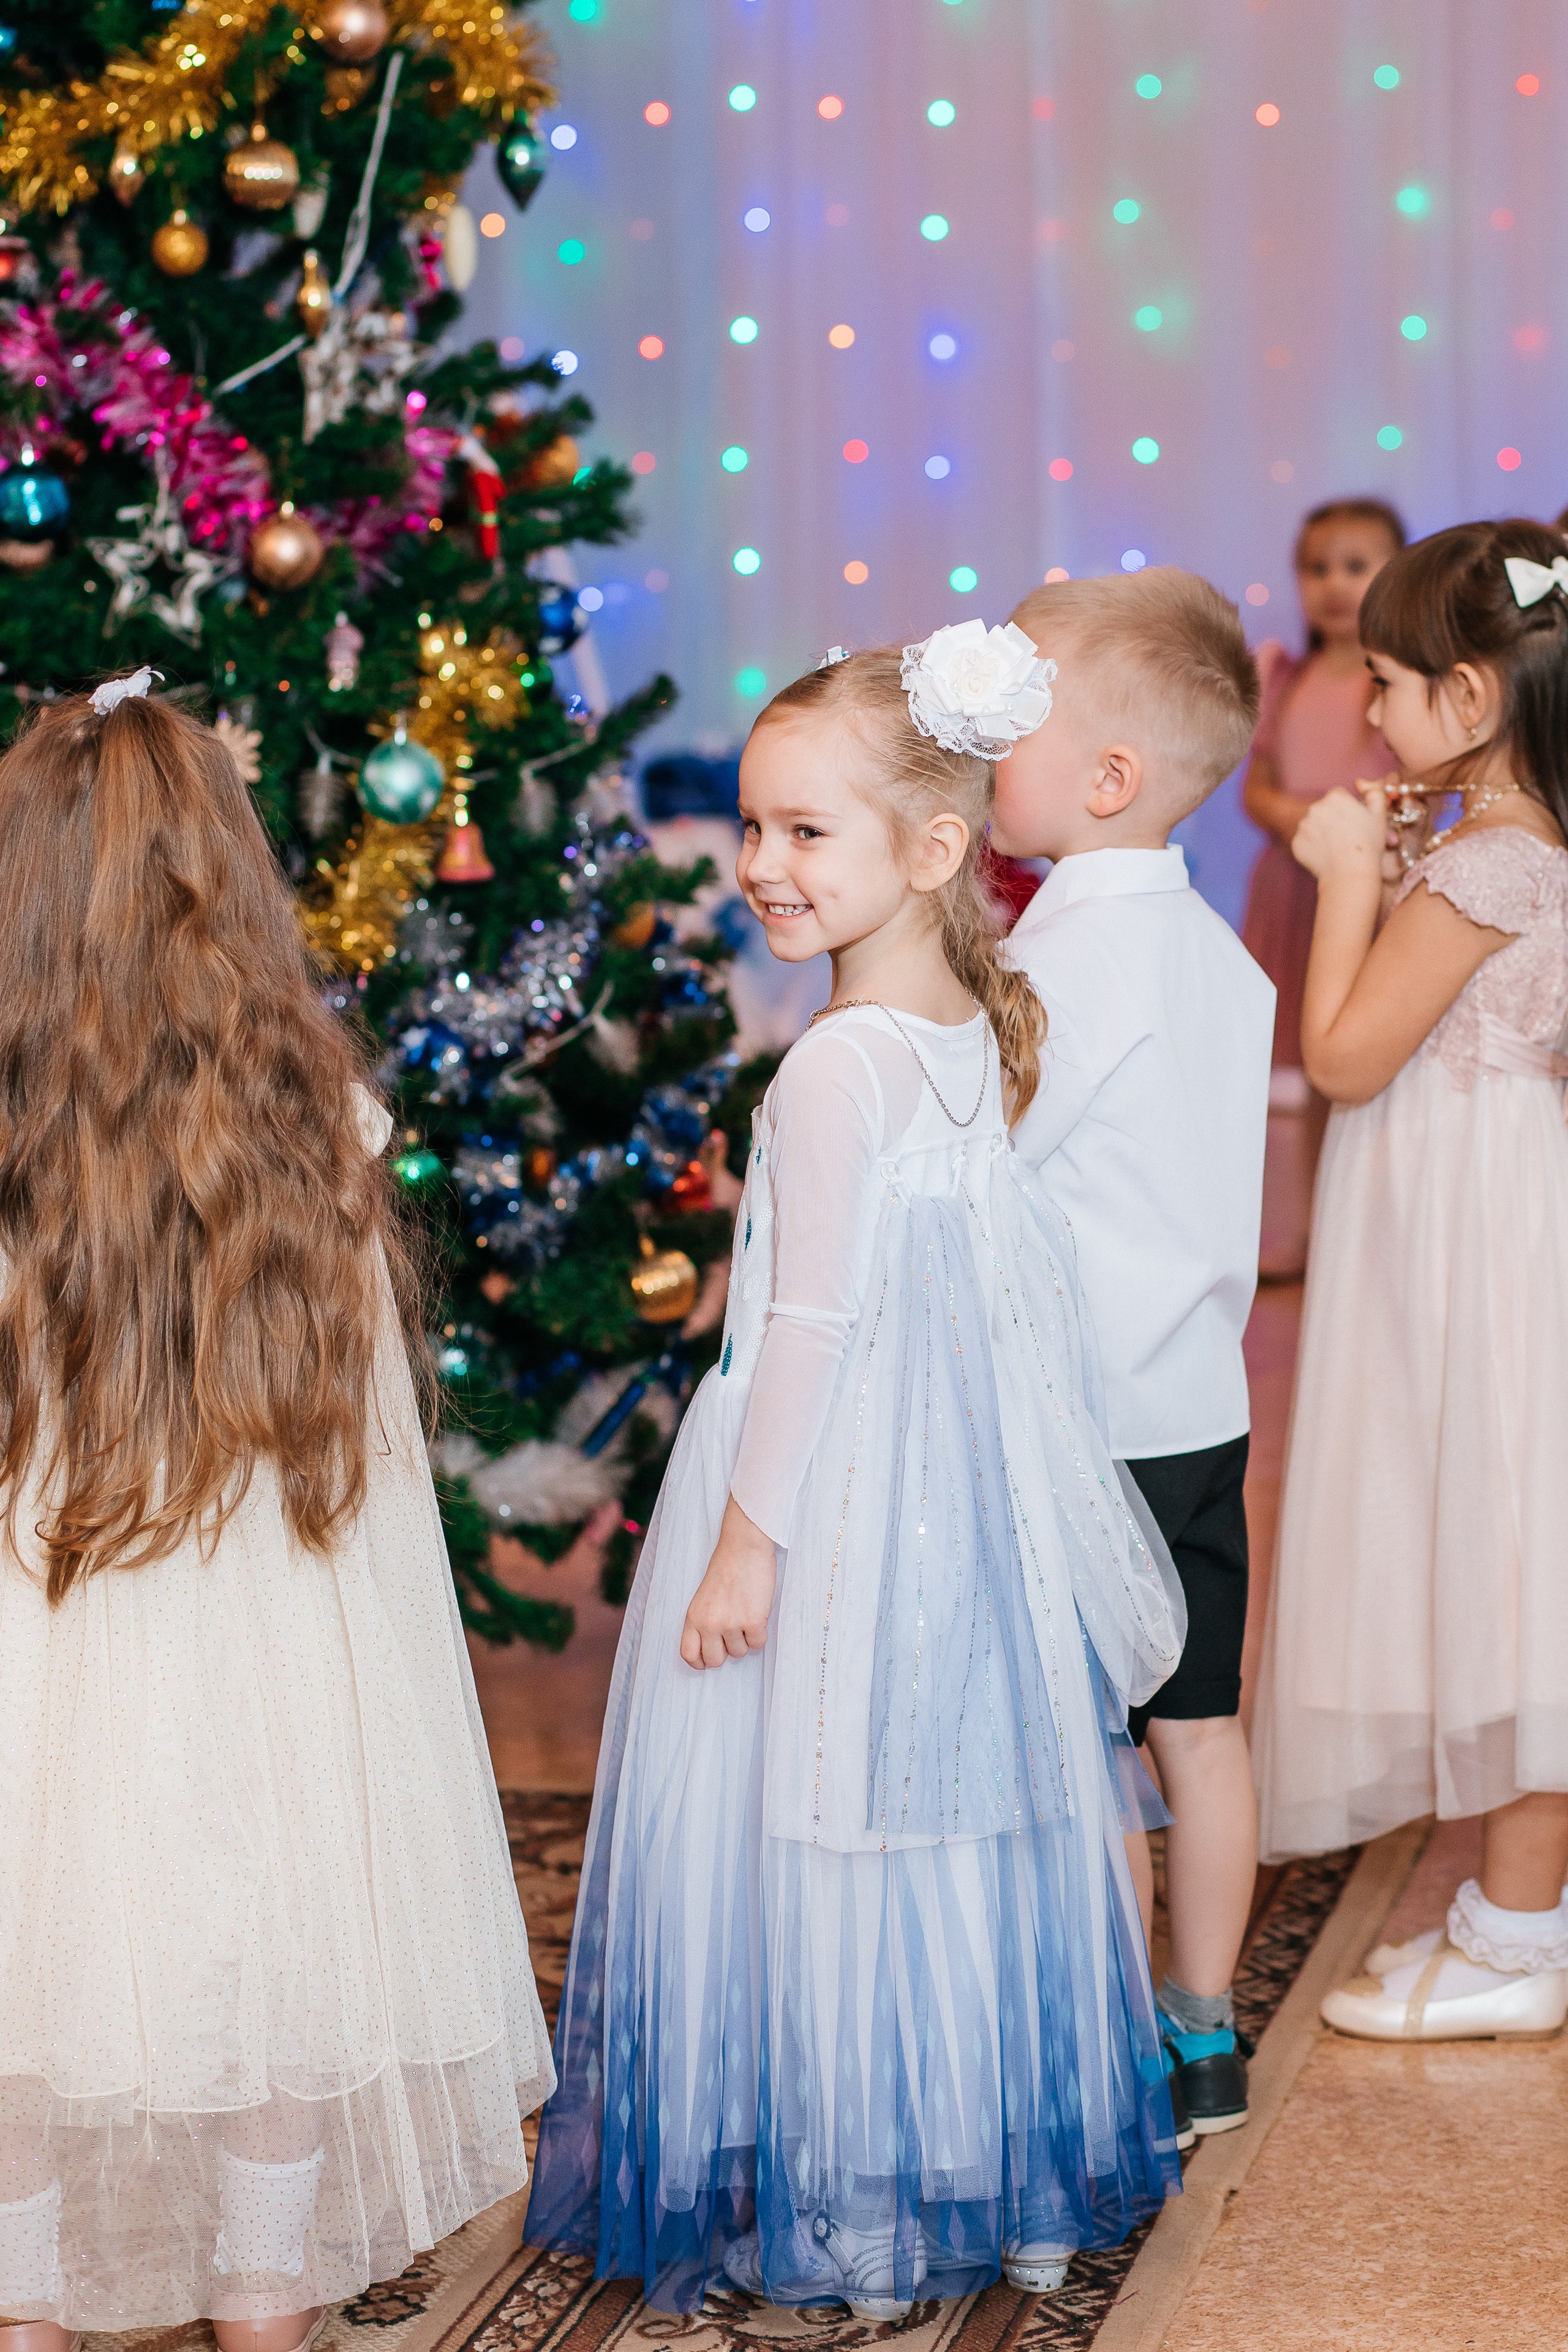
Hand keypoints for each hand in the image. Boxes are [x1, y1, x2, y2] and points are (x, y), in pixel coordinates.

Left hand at [680, 1495, 775, 1669]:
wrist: (744, 1547)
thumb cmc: (726, 1568)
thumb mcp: (704, 1597)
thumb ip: (704, 1622)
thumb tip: (713, 1648)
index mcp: (693, 1617)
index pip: (689, 1655)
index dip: (700, 1661)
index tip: (709, 1658)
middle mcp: (709, 1624)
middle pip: (715, 1661)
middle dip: (726, 1652)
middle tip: (733, 1634)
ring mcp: (731, 1624)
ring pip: (740, 1652)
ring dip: (745, 1638)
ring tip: (746, 1613)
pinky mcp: (753, 1621)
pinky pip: (758, 1644)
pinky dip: (760, 1633)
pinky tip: (757, 1613)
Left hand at [1291, 783, 1388, 881]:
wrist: (1350, 873)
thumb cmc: (1368, 844)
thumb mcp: (1379, 814)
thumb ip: (1374, 793)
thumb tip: (1361, 783)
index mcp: (1335, 797)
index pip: (1338, 796)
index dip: (1346, 809)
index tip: (1352, 822)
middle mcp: (1315, 807)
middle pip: (1323, 809)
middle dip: (1331, 819)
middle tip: (1344, 837)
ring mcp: (1303, 825)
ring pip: (1311, 825)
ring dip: (1320, 833)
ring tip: (1336, 848)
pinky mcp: (1296, 842)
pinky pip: (1304, 842)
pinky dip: (1312, 848)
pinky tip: (1326, 856)